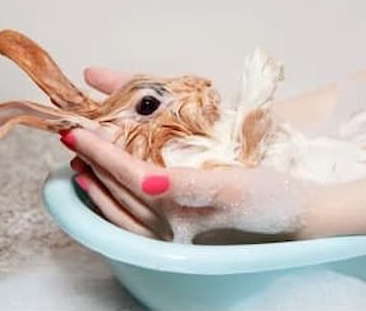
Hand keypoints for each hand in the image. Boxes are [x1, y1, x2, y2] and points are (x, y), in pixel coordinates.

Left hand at [64, 68, 316, 242]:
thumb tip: (149, 180)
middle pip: (122, 194)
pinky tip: (108, 194)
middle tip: (72, 138)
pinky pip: (136, 221)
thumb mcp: (235, 185)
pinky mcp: (180, 231)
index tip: (81, 131)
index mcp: (184, 214)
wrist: (293, 215)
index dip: (105, 154)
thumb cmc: (270, 196)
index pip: (133, 179)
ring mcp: (174, 233)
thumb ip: (189, 185)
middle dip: (94, 165)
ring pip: (123, 210)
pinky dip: (115, 205)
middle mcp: (173, 229)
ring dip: (99, 186)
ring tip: (80, 165)